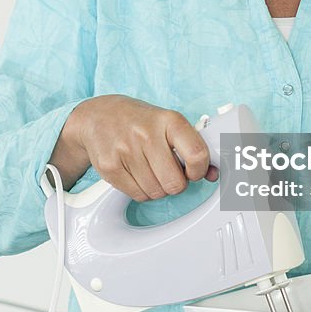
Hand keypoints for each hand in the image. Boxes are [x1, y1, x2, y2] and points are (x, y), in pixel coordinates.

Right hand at [49, 95, 216, 200]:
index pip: (197, 154)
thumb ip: (192, 147)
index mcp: (170, 120)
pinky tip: (137, 174)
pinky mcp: (109, 166)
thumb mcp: (169, 124)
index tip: (194, 171)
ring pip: (156, 192)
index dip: (199, 170)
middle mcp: (147, 134)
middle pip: (175, 183)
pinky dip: (141, 191)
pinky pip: (137, 195)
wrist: (97, 116)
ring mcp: (126, 150)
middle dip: (176, 184)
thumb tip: (213, 174)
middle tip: (170, 173)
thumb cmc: (139, 121)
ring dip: (157, 188)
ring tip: (151, 170)